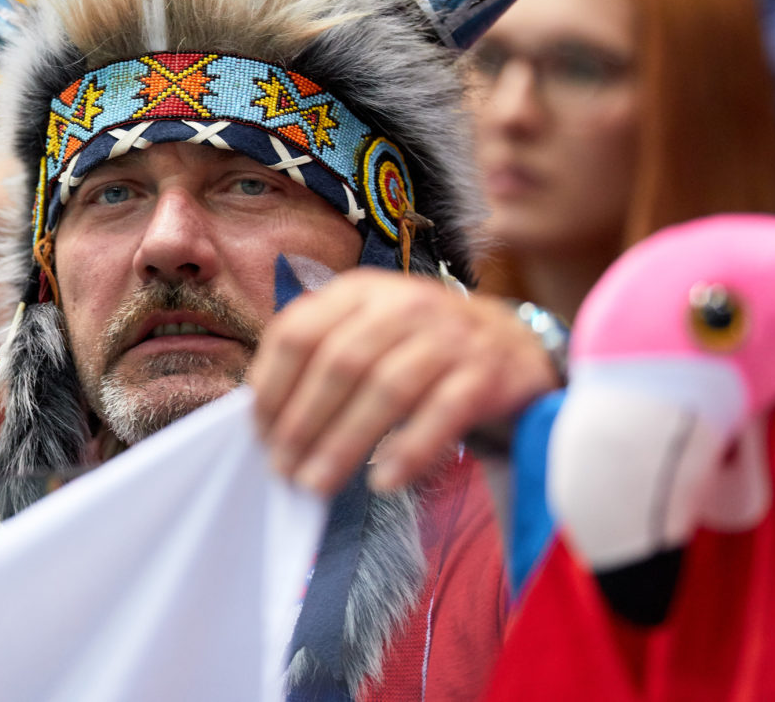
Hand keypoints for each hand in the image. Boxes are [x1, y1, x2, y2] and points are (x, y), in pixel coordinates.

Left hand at [248, 269, 558, 495]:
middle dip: (303, 422)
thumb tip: (262, 415)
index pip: (299, 331)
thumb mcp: (367, 331)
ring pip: (387, 390)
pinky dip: (409, 450)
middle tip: (282, 468)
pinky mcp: (486, 373)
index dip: (272, 384)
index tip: (259, 432)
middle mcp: (404, 304)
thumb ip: (319, 356)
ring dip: (344, 442)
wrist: (515, 346)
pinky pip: (442, 413)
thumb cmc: (420, 348)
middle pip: (340, 363)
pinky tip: (382, 482)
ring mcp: (450, 336)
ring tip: (316, 483)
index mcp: (361, 291)